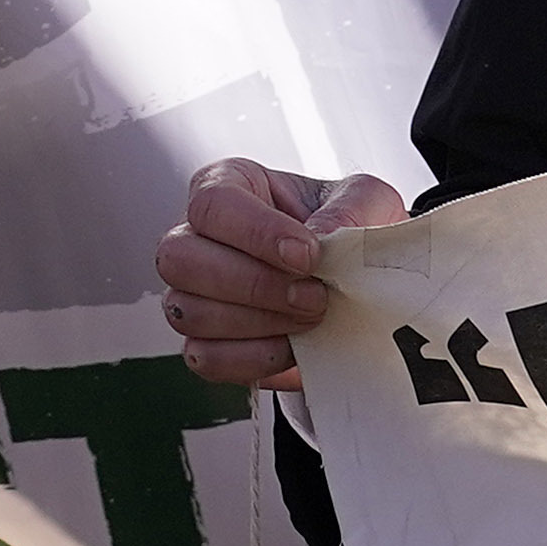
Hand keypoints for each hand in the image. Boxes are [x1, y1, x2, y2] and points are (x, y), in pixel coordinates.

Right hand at [156, 157, 410, 390]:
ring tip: (311, 318)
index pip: (213, 204)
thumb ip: (352, 208)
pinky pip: (206, 359)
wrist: (361, 283)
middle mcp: (196, 238)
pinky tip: (292, 347)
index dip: (256, 233)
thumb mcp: (367, 201)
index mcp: (229, 187)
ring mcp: (192, 294)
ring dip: (258, 322)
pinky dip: (253, 358)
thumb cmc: (350, 229)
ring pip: (188, 312)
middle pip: (179, 259)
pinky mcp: (205, 343)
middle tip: (314, 295)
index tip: (308, 256)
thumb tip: (322, 236)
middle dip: (253, 284)